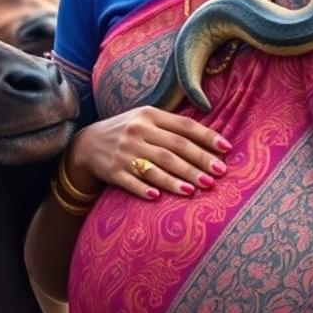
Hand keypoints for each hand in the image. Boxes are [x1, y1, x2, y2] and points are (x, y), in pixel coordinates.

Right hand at [65, 106, 229, 199]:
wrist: (86, 144)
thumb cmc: (127, 131)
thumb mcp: (146, 119)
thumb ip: (174, 126)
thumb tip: (212, 139)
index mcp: (149, 115)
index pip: (184, 126)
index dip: (206, 137)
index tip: (226, 149)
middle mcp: (137, 131)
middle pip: (174, 148)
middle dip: (198, 162)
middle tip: (218, 174)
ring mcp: (124, 151)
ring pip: (155, 166)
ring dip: (178, 179)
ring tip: (198, 188)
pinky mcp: (112, 170)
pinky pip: (131, 181)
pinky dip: (144, 188)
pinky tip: (158, 197)